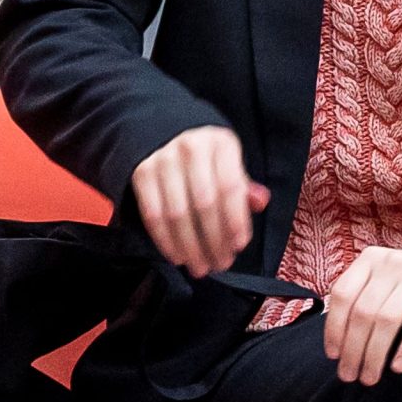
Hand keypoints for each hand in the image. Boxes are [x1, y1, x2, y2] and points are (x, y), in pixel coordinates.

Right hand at [131, 125, 269, 277]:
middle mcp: (190, 147)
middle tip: (221, 263)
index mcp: (220, 143)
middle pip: (204, 203)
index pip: (230, 186)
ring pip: (177, 213)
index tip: (239, 245)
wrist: (166, 134)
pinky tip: (178, 256)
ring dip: (190, 247)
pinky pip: (153, 214)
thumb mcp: (229, 163)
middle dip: (214, 240)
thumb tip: (259, 201)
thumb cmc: (206, 158)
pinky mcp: (141, 173)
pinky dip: (166, 241)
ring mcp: (162, 159)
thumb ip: (243, 186)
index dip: (236, 220)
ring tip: (201, 266)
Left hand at [321, 245, 401, 385]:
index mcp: (370, 259)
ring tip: (370, 378)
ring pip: (388, 320)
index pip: (343, 295)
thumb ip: (361, 299)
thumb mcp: (383, 279)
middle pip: (364, 312)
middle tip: (349, 376)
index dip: (334, 327)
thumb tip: (338, 343)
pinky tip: (398, 367)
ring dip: (375, 354)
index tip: (333, 355)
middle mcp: (391, 264)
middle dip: (353, 349)